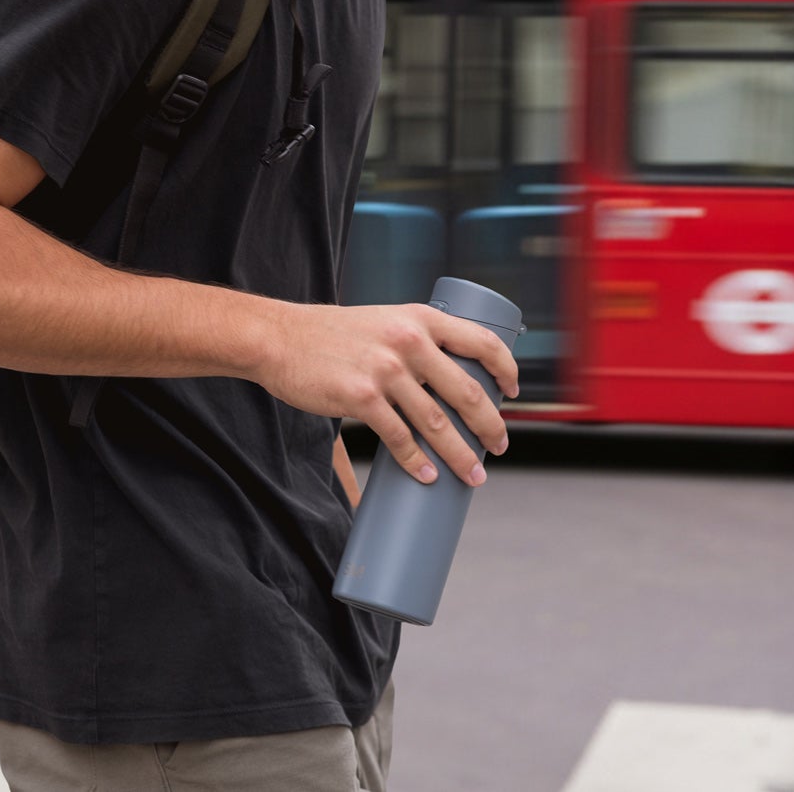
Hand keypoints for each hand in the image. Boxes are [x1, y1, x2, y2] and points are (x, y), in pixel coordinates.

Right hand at [253, 301, 518, 485]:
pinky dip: (419, 463)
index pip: (482, 341)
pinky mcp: (361, 398)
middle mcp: (408, 340)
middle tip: (498, 447)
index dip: (507, 369)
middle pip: (468, 391)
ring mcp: (385, 370)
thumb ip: (413, 343)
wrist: (280, 338)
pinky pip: (400, 438)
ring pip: (439, 423)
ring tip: (473, 474)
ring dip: (462, 455)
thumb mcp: (382, 322)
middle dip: (490, 427)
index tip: (513, 393)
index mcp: (419, 318)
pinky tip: (428, 476)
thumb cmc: (332, 335)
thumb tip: (445, 384)